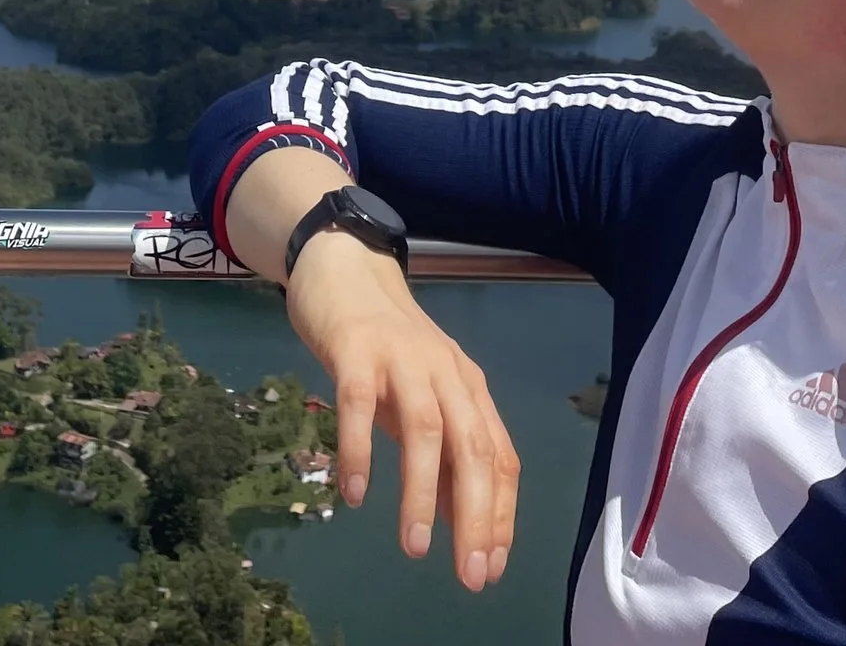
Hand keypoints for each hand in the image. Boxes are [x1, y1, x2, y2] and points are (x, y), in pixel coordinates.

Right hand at [285, 231, 520, 591]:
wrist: (345, 269)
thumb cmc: (386, 347)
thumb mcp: (421, 402)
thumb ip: (440, 455)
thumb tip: (455, 522)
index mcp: (469, 389)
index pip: (499, 457)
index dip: (499, 515)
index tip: (490, 568)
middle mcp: (447, 373)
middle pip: (473, 448)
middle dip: (476, 516)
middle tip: (468, 575)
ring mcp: (403, 358)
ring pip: (425, 429)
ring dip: (420, 492)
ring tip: (413, 548)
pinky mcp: (356, 349)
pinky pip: (359, 402)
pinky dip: (360, 449)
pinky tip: (353, 492)